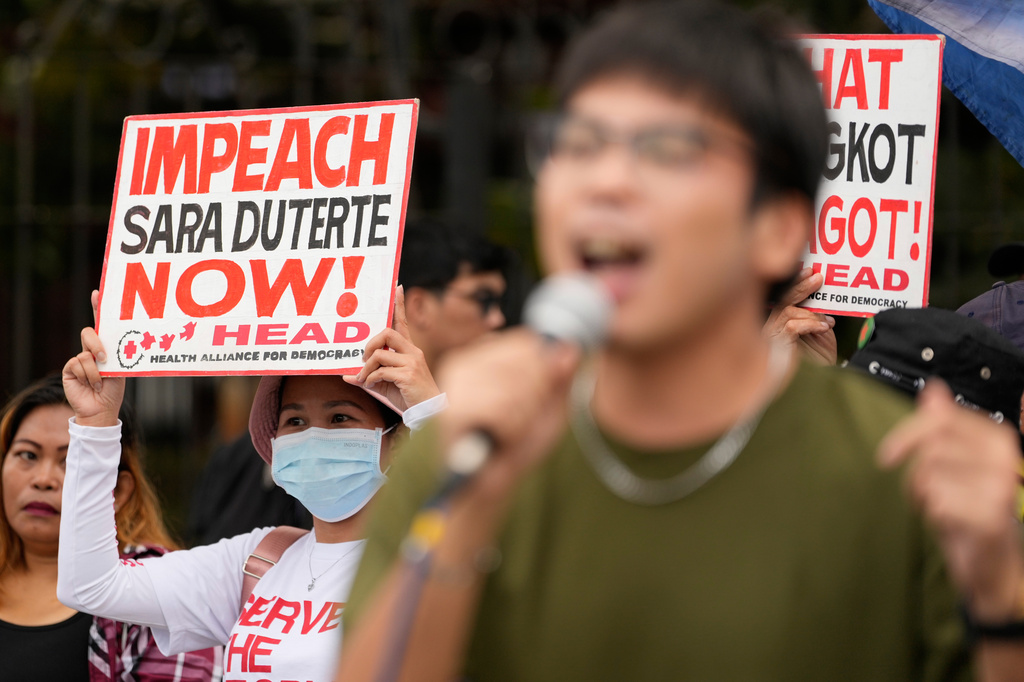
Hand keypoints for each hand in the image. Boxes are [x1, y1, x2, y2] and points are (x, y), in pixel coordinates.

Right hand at [62, 290, 123, 426]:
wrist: (102, 409)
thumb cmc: (114, 390)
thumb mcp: (120, 370)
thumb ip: (115, 355)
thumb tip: (112, 346)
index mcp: (106, 347)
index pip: (101, 325)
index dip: (98, 308)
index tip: (97, 293)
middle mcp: (91, 350)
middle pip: (89, 333)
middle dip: (96, 344)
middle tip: (104, 359)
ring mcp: (79, 358)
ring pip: (84, 353)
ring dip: (96, 370)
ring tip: (100, 383)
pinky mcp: (69, 368)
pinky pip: (77, 363)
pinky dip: (87, 375)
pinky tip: (91, 385)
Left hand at [345, 285, 440, 411]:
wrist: (428, 411)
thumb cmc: (408, 396)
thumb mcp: (385, 384)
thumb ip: (368, 376)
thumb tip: (346, 376)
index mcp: (409, 350)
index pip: (403, 323)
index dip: (399, 305)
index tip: (397, 288)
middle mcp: (412, 352)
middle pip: (387, 333)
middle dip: (369, 344)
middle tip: (363, 359)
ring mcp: (412, 362)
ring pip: (380, 354)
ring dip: (367, 367)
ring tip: (365, 379)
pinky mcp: (408, 375)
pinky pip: (381, 371)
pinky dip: (371, 378)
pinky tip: (372, 385)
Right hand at [436, 329, 579, 501]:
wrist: (487, 487)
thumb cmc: (516, 446)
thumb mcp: (549, 409)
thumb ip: (560, 378)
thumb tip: (571, 347)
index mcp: (484, 358)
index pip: (526, 342)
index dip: (542, 371)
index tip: (534, 399)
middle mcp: (465, 365)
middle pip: (523, 361)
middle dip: (533, 398)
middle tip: (520, 420)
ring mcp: (455, 386)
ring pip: (514, 387)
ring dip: (522, 418)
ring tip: (508, 432)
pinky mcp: (452, 411)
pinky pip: (501, 411)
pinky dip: (510, 430)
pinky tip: (499, 439)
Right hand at [764, 269, 836, 364]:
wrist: (820, 383)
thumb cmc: (818, 359)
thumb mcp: (818, 330)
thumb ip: (813, 313)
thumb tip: (817, 290)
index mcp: (778, 323)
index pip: (782, 299)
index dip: (794, 284)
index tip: (808, 272)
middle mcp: (769, 329)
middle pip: (781, 301)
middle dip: (800, 287)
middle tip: (817, 278)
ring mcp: (770, 339)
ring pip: (786, 312)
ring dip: (810, 313)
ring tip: (828, 321)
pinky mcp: (776, 348)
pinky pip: (792, 327)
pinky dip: (809, 323)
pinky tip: (823, 328)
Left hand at [879, 380, 1023, 621]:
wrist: (991, 562)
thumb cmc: (967, 507)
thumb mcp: (950, 462)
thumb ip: (943, 425)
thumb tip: (934, 389)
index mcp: (997, 438)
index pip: (941, 417)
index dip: (907, 434)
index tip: (887, 457)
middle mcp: (1005, 459)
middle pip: (931, 447)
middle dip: (915, 473)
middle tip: (924, 493)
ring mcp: (1001, 489)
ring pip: (931, 475)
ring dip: (922, 495)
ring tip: (938, 507)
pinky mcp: (991, 519)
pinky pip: (939, 503)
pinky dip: (932, 514)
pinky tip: (945, 522)